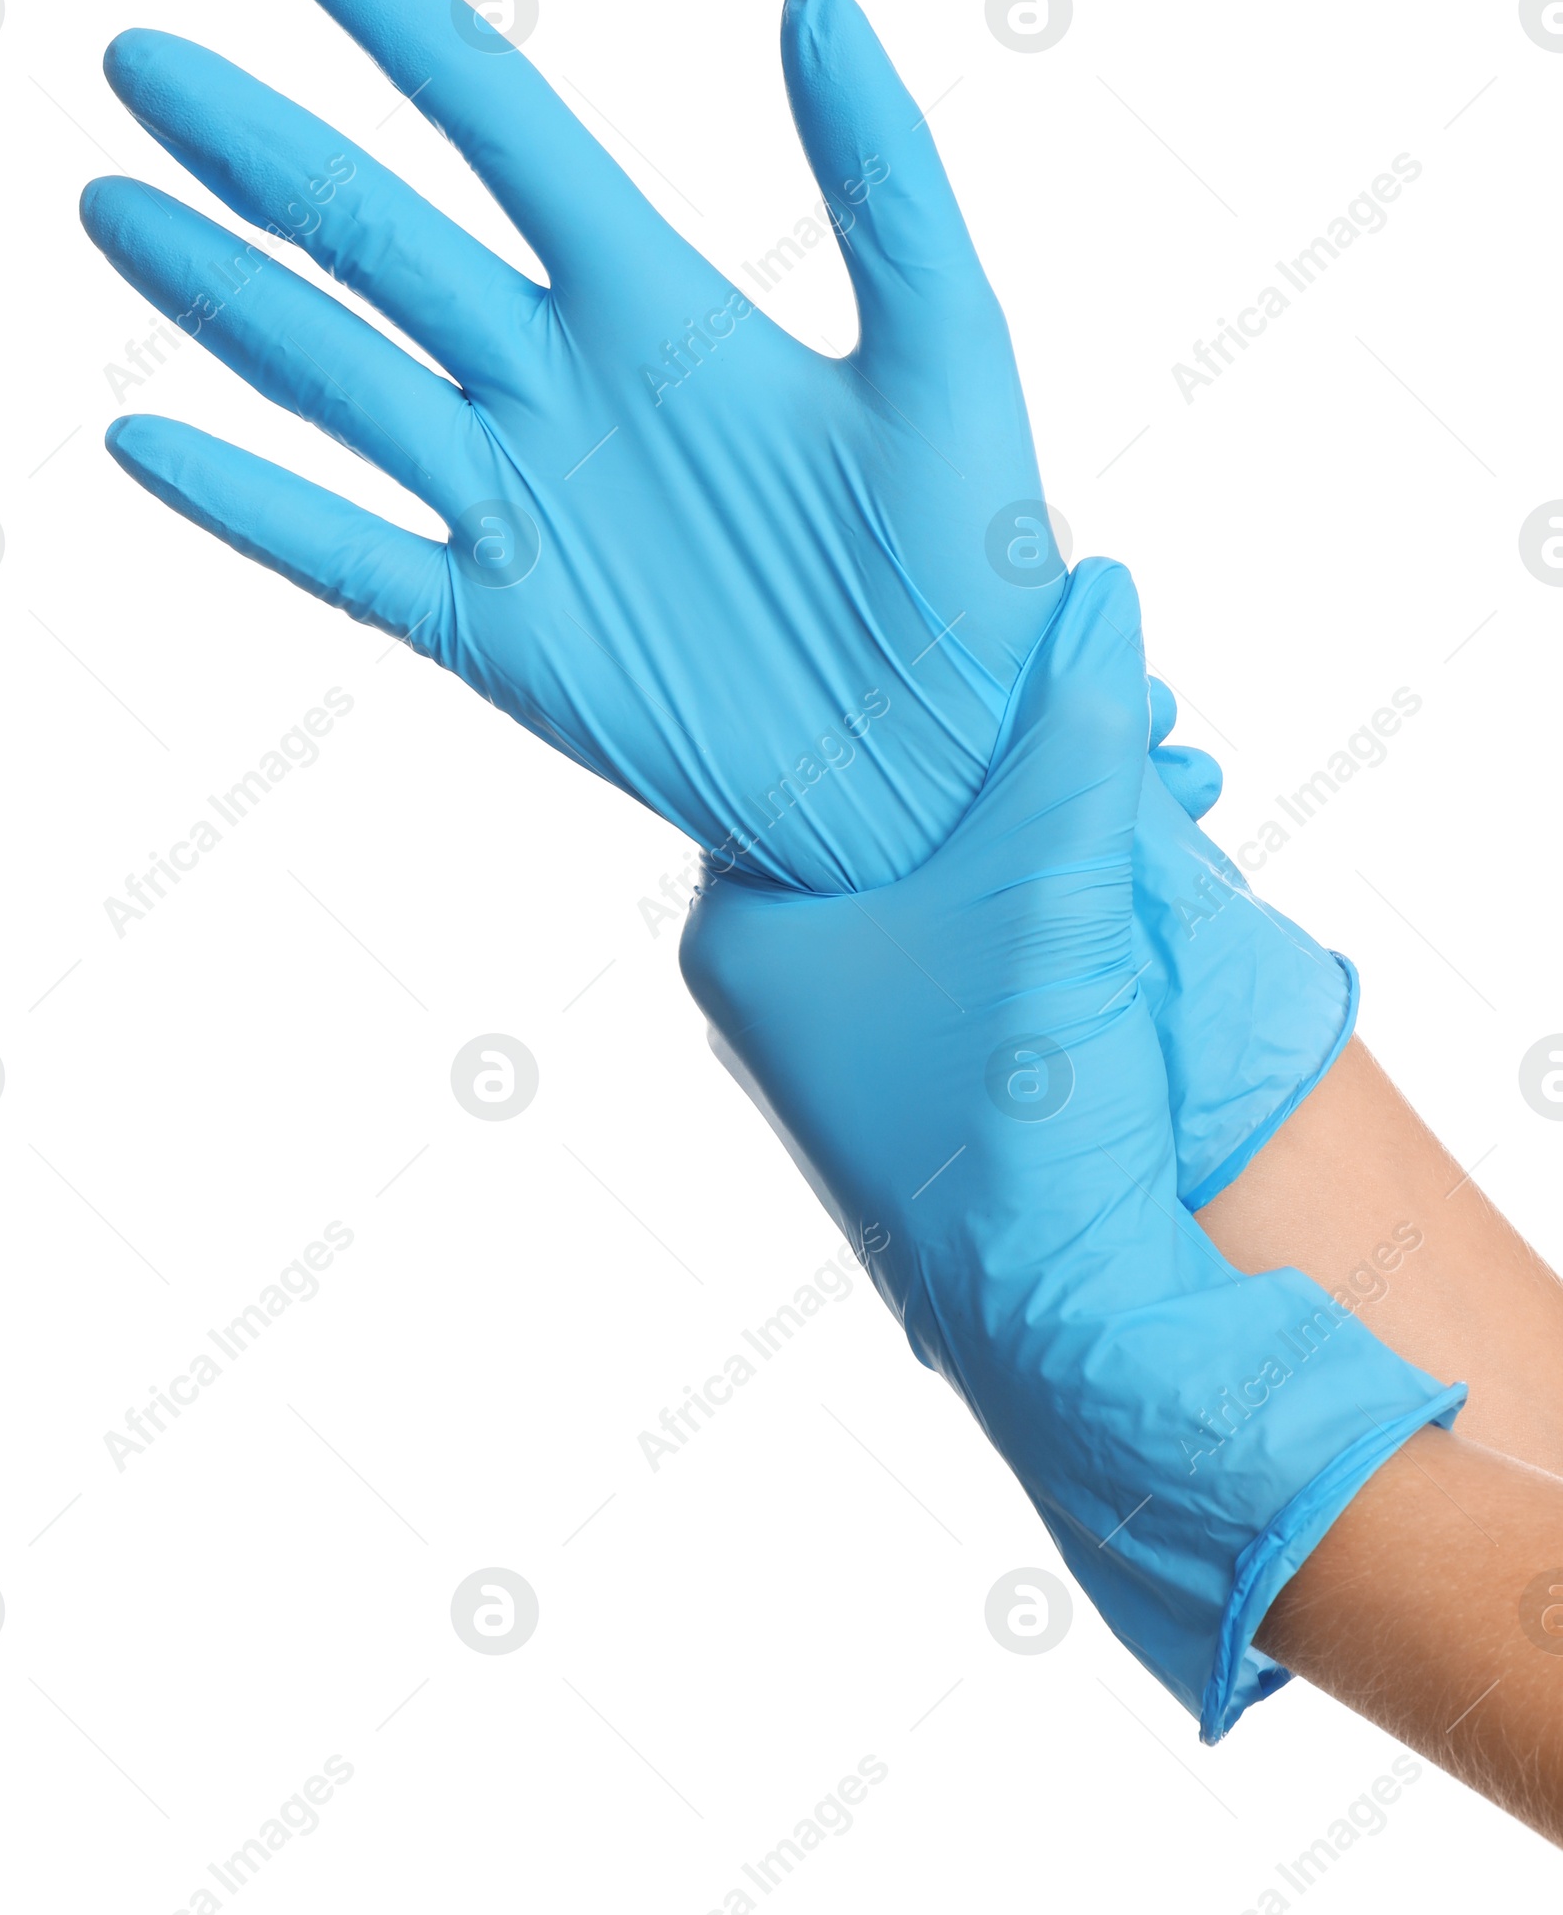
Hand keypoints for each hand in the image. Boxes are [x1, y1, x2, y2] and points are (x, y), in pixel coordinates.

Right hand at [81, 0, 1355, 1202]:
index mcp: (662, 307)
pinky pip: (348, 557)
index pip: (507, 134)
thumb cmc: (970, 574)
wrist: (939, 778)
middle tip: (140, 63)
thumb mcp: (948, 355)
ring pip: (338, 380)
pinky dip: (252, 509)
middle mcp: (564, 389)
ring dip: (224, 298)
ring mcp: (519, 509)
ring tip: (114, 206)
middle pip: (380, 241)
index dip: (410, 34)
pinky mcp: (497, 632)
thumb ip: (887, 181)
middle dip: (262, 150)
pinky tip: (149, 445)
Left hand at [682, 561, 1458, 1733]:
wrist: (1072, 1322)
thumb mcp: (1049, 889)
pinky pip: (985, 945)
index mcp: (740, 930)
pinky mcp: (920, 1081)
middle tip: (1139, 708)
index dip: (936, 684)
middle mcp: (773, 987)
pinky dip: (1061, 898)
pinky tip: (1149, 857)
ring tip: (1173, 776)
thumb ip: (1073, 734)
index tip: (1031, 635)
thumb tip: (1099, 591)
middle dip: (1034, 751)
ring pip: (958, 876)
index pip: (816, 752)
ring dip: (1066, 821)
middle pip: (902, 808)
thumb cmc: (1016, 1110)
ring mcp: (846, 1043)